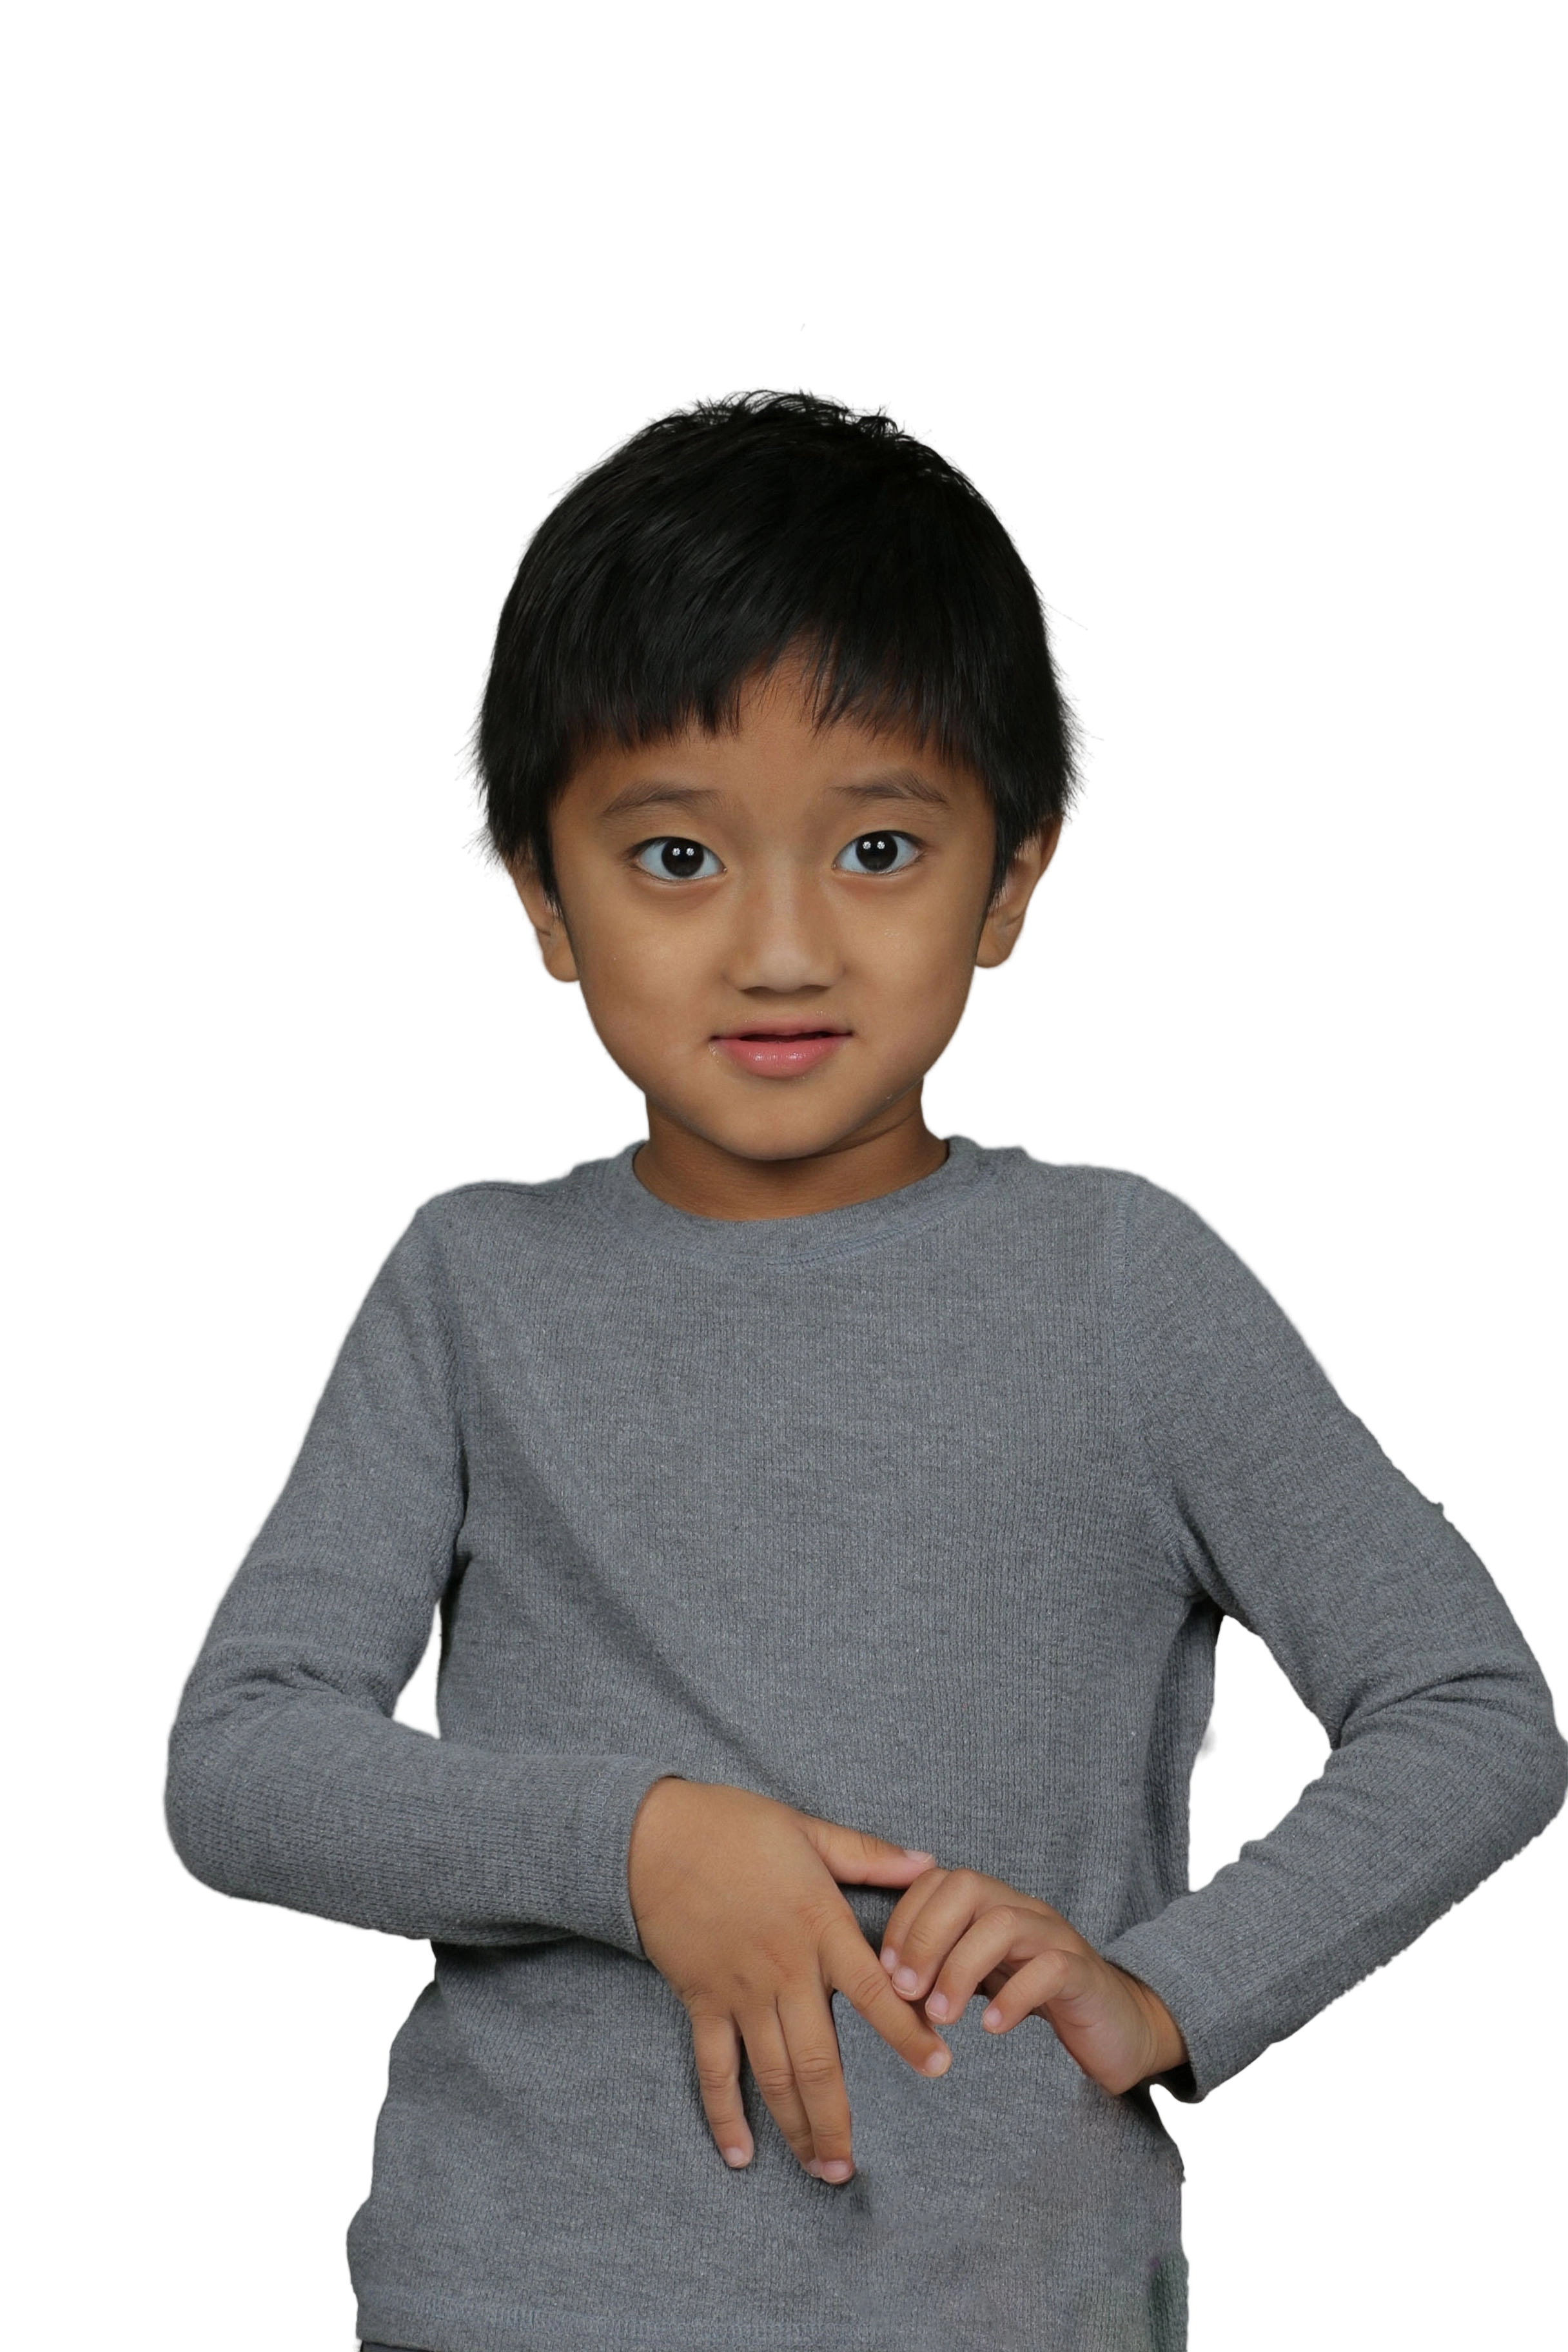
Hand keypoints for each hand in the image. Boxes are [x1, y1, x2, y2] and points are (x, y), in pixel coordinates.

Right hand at [627, 1777, 953, 2183]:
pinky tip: (739, 2155)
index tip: (938, 2067)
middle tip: (853, 2168)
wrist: (652, 1836)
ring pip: (773, 2075)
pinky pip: (714, 2067)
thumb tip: (927, 1862)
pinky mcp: (701, 2000)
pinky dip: (724, 2114)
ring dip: (796, 2128)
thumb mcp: (807, 1830)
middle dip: (838, 2120)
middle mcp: (783, 1970)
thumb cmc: (734, 1825)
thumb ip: (868, 1854)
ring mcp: (739, 1991)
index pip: (876, 1990)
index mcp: (819, 1926)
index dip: (908, 2032)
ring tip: (821, 2170)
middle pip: (819, 2060)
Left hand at [877, 1864, 1186, 2097]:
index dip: (905, 1920)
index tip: (884, 1972)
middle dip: (926, 1936)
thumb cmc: (1034, 2001)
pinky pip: (1050, 1969)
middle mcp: (1022, 1909)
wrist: (1115, 2028)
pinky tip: (990, 2027)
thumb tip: (881, 1983)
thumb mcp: (981, 1977)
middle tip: (905, 1991)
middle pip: (966, 1887)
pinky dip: (1014, 1996)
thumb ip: (939, 1969)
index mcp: (991, 1905)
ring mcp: (1056, 1937)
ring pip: (1004, 1923)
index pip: (938, 1882)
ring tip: (942, 2016)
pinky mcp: (1085, 1974)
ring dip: (961, 1968)